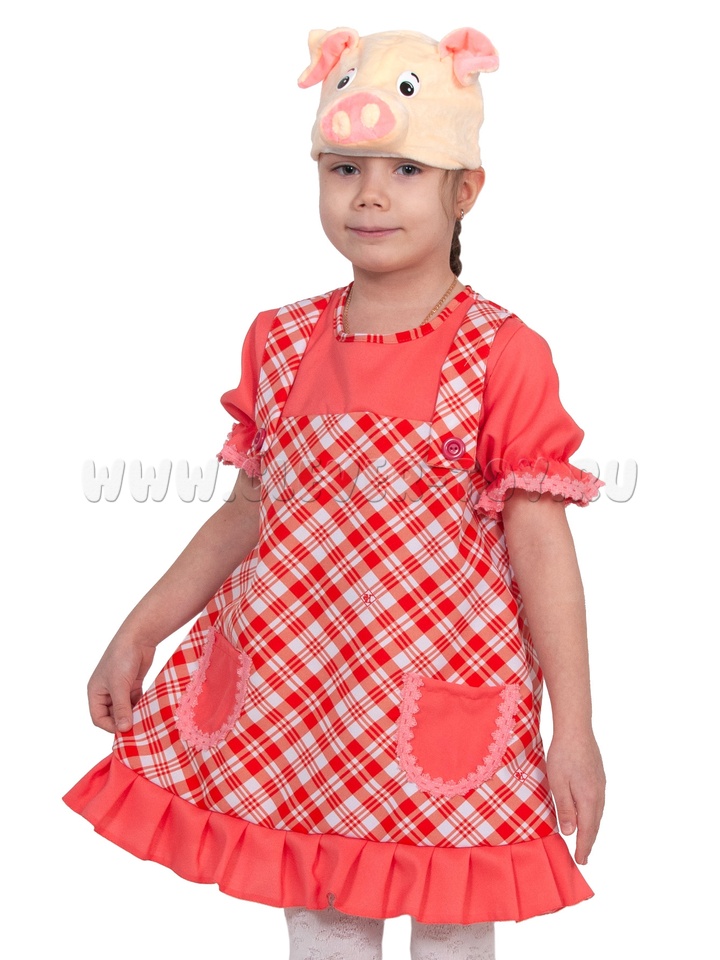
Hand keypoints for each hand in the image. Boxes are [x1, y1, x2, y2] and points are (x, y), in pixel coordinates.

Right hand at [87, 634, 155, 733]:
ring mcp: (120, 688)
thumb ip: (121, 708)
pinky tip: (149, 710)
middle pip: (112, 715)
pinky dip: (140, 706)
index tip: (126, 730)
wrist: (139, 637)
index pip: (99, 718)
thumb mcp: (120, 685)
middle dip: (123, 722)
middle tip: (138, 729)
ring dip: (133, 715)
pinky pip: (135, 701)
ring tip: (144, 721)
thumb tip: (124, 729)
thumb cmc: (122, 658)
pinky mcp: (132, 684)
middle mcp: (106, 692)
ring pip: (125, 709)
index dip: (110, 726)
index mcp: (96, 692)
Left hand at [546, 730, 604, 864]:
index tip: (581, 861)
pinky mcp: (599, 776)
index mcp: (589, 799)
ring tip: (584, 839)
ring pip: (598, 813)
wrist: (576, 729)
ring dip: (592, 828)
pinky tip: (587, 813)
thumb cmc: (563, 755)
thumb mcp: (558, 783)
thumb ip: (565, 808)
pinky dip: (593, 814)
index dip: (584, 847)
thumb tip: (571, 832)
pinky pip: (598, 802)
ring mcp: (601, 785)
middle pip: (595, 824)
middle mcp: (599, 794)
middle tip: (583, 856)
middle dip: (589, 841)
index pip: (587, 830)